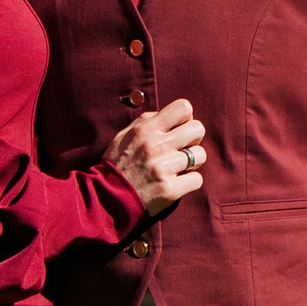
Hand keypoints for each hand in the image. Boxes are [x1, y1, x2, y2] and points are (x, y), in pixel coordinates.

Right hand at [107, 98, 206, 218]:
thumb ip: (145, 122)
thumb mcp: (124, 136)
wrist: (105, 197)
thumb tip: (165, 115)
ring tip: (178, 167)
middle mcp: (157, 146)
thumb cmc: (116, 164)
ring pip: (201, 155)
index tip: (178, 128)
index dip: (185, 118)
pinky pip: (197, 179)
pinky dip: (189, 181)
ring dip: (193, 162)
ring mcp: (165, 168)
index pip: (183, 108)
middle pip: (198, 129)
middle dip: (193, 138)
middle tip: (182, 148)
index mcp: (146, 129)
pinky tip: (177, 182)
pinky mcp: (170, 190)